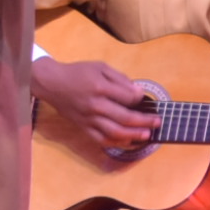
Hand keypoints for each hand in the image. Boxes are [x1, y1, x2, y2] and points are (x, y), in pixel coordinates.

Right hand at [32, 57, 161, 155]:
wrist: (52, 83)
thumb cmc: (77, 72)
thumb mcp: (100, 67)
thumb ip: (120, 79)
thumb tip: (137, 92)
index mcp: (100, 88)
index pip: (128, 97)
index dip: (140, 98)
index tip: (145, 99)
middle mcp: (95, 106)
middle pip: (125, 118)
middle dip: (144, 121)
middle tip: (157, 122)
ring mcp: (89, 119)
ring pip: (114, 132)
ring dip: (133, 135)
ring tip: (147, 135)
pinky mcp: (83, 127)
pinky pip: (101, 139)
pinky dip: (116, 143)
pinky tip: (127, 141)